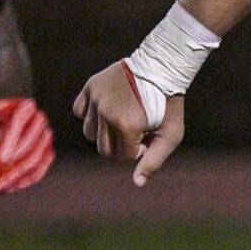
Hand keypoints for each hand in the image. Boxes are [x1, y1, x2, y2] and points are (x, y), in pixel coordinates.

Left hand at [0, 97, 56, 193]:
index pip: (18, 124)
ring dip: (14, 179)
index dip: (9, 143)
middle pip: (30, 148)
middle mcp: (39, 121)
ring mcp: (46, 139)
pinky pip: (36, 174)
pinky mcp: (47, 155)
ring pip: (34, 164)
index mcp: (25, 107)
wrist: (4, 126)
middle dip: (13, 168)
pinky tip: (5, 188)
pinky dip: (20, 183)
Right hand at [74, 62, 183, 185]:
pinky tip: (106, 109)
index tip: (149, 134)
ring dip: (104, 132)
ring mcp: (96, 98)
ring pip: (88, 133)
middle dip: (120, 145)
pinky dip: (90, 114)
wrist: (162, 66)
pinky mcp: (90, 86)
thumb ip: (154, 161)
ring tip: (121, 118)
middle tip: (135, 128)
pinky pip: (79, 111)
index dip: (138, 149)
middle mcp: (106, 112)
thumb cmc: (169, 104)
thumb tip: (137, 183)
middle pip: (103, 149)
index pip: (123, 156)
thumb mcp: (171, 135)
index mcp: (126, 125)